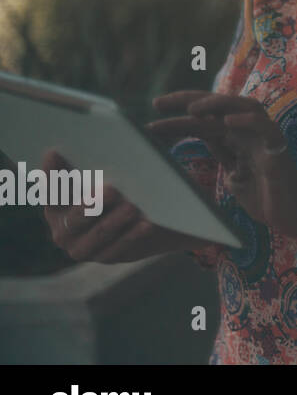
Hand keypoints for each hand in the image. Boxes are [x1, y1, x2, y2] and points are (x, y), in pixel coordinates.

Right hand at [41, 150, 181, 262]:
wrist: (144, 217)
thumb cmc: (120, 186)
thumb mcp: (108, 174)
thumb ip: (99, 163)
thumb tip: (104, 137)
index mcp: (56, 204)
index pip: (51, 189)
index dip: (51, 172)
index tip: (56, 151)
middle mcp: (62, 228)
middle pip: (75, 216)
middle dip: (93, 204)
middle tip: (112, 190)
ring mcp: (82, 247)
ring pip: (98, 234)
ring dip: (116, 221)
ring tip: (133, 207)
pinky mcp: (107, 257)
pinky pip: (119, 248)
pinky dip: (133, 235)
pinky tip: (146, 224)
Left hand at [148, 91, 296, 238]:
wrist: (296, 217)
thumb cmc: (270, 201)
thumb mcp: (236, 181)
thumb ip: (224, 162)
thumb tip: (208, 151)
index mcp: (238, 140)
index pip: (205, 121)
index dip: (179, 117)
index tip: (152, 118)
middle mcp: (250, 133)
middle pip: (219, 107)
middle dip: (188, 100)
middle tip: (157, 103)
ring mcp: (265, 138)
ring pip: (243, 107)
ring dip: (217, 104)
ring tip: (193, 109)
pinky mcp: (278, 148)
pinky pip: (264, 127)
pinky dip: (247, 121)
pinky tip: (227, 122)